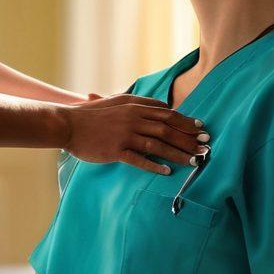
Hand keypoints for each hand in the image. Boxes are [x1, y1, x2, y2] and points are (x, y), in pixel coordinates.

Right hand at [63, 93, 207, 174]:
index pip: (167, 113)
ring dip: (179, 154)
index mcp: (134, 106)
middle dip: (189, 138)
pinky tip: (167, 172)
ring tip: (194, 162)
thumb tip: (162, 105)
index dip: (186, 121)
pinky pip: (140, 159)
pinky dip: (155, 166)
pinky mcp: (116, 150)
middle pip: (168, 129)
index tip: (200, 129)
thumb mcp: (117, 102)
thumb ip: (139, 103)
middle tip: (205, 146)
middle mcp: (133, 118)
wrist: (68, 124)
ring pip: (158, 144)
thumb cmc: (92, 115)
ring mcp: (125, 134)